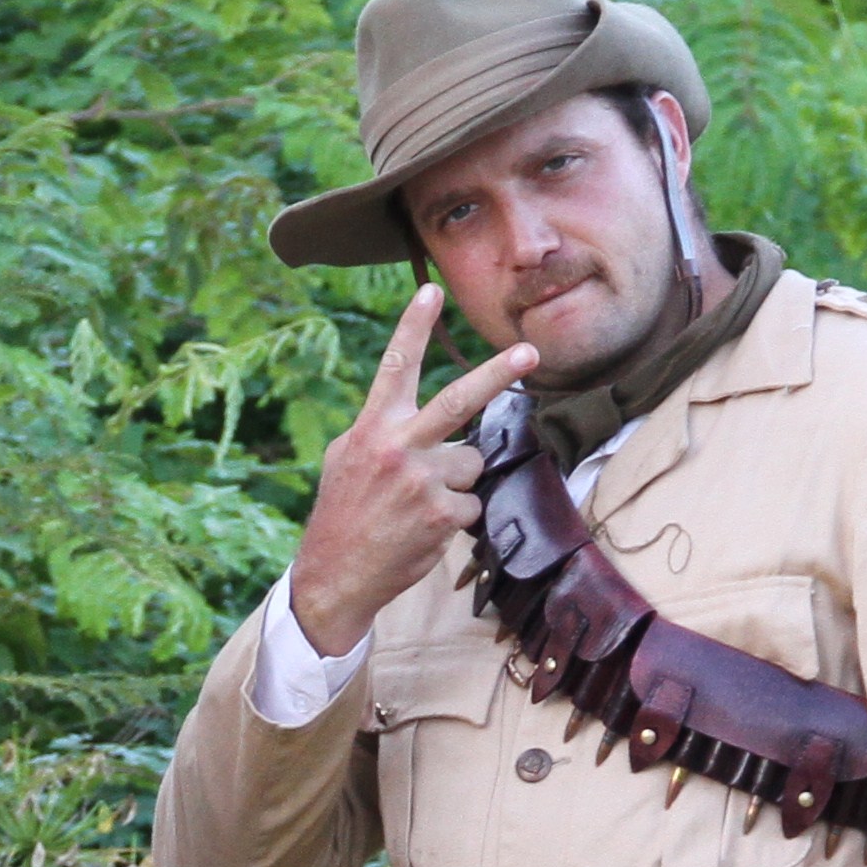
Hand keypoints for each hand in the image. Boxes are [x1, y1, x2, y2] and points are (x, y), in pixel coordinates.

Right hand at [291, 283, 536, 655]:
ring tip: (420, 502)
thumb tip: (414, 414)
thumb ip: (382, 429)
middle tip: (531, 352)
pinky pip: (471, 502)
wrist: (335, 575)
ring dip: (456, 480)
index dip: (413, 327)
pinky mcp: (441, 515)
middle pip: (458, 401)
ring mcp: (422, 483)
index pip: (396, 368)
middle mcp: (398, 448)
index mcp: (373, 428)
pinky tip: (425, 528)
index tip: (431, 291)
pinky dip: (455, 514)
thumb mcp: (347, 458)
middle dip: (498, 374)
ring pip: (470, 462)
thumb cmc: (343, 512)